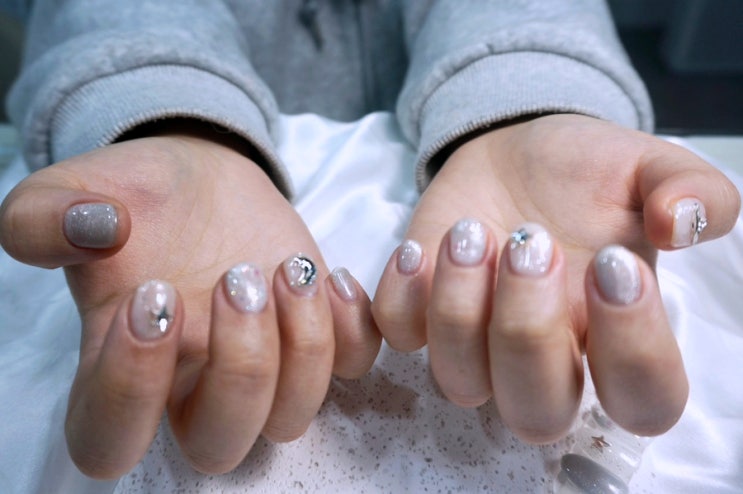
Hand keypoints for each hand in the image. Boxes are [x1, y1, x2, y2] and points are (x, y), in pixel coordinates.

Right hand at [0, 132, 379, 476]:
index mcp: (121, 365)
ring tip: (288, 268)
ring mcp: (264, 364)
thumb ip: (43, 217)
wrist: (197, 175)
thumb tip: (94, 230)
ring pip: (292, 417)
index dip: (130, 388)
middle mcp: (194, 383)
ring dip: (302, 346)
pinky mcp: (316, 332)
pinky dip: (353, 330)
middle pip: (221, 445)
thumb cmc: (132, 195)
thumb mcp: (65, 192)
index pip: (111, 441)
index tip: (152, 295)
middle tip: (235, 277)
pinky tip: (330, 273)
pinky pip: (353, 366)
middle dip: (240, 368)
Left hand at [372, 114, 739, 441]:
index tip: (617, 263)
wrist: (516, 149)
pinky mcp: (420, 315)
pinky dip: (399, 300)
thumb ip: (691, 189)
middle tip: (532, 244)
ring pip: (460, 383)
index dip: (634, 350)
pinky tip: (417, 247)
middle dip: (528, 332)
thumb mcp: (649, 166)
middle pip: (537, 413)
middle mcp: (545, 359)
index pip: (643, 400)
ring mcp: (476, 344)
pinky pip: (399, 338)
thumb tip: (683, 223)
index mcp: (613, 337)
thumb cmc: (587, 171)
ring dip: (458, 310)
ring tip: (471, 230)